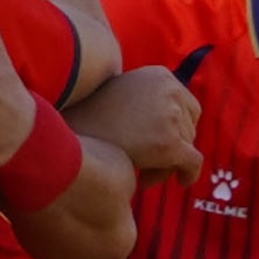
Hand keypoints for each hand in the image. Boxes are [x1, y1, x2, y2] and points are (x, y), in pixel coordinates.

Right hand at [71, 60, 201, 185]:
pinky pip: (192, 163)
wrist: (66, 134)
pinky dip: (188, 174)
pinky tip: (181, 183)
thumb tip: (162, 125)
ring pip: (188, 148)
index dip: (177, 129)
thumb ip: (143, 105)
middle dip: (172, 149)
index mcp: (159, 76)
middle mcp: (170, 90)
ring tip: (142, 175)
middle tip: (146, 165)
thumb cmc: (85, 121)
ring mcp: (171, 116)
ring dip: (167, 163)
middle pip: (188, 128)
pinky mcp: (169, 143)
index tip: (158, 146)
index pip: (187, 106)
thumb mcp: (119, 99)